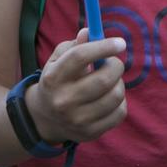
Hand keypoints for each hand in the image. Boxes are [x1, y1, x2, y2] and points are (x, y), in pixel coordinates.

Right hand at [27, 29, 127, 145]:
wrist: (45, 118)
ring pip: (115, 96)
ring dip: (119, 84)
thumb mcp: (58, 59)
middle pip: (103, 80)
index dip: (104, 47)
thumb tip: (90, 33)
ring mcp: (77, 120)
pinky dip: (120, 101)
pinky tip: (109, 98)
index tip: (120, 43)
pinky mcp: (90, 133)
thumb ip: (75, 45)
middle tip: (114, 63)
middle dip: (116, 66)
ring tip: (110, 82)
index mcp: (53, 78)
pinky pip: (120, 113)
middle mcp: (63, 101)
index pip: (80, 57)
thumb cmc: (58, 79)